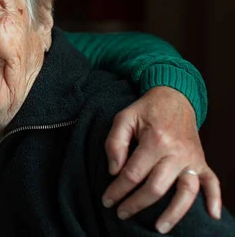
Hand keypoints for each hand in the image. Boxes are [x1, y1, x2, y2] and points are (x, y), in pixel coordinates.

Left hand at [102, 86, 220, 233]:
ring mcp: (192, 158)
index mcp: (155, 141)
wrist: (174, 98)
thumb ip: (114, 143)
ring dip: (173, 212)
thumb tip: (114, 171)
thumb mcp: (123, 118)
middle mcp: (176, 152)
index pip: (132, 174)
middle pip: (156, 187)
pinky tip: (212, 215)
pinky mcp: (201, 161)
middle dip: (136, 204)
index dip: (117, 190)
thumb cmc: (146, 110)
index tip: (107, 200)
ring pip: (186, 191)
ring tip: (159, 228)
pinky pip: (213, 182)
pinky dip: (215, 199)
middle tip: (121, 213)